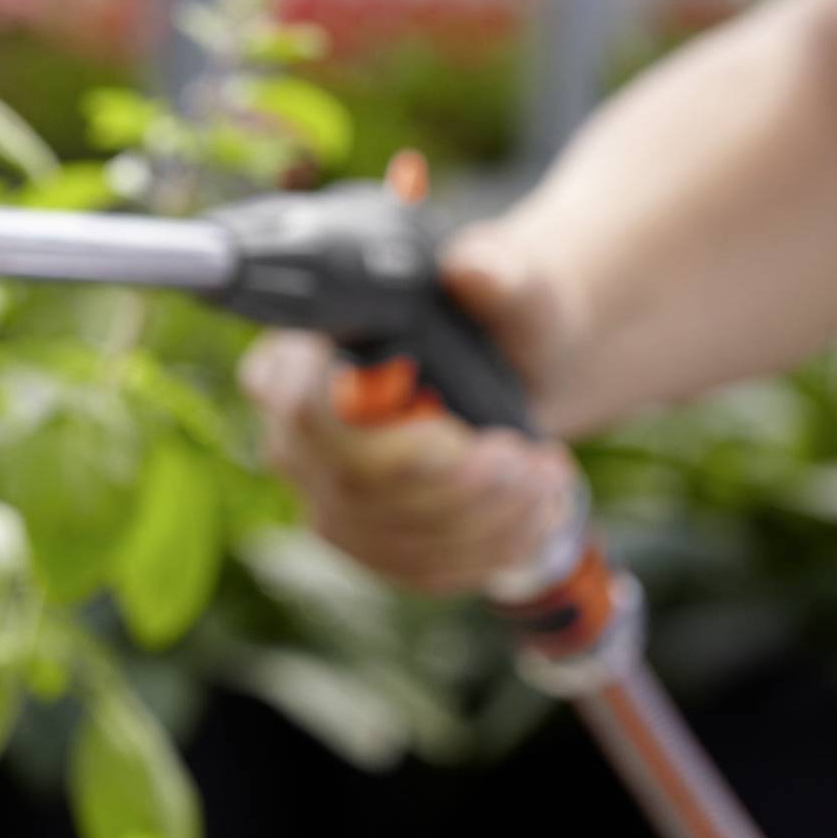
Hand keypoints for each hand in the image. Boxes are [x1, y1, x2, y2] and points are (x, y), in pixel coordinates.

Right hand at [242, 224, 582, 595]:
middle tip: (523, 459)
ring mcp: (324, 499)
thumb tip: (473, 269)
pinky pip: (418, 568)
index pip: (298, 404)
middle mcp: (292, 435)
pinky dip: (489, 547)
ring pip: (389, 535)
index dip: (370, 433)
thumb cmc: (500, 325)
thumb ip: (500, 276)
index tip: (455, 438)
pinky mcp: (367, 545)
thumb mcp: (517, 291)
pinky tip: (532, 511)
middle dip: (450, 484)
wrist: (520, 379)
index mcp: (299, 357)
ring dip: (483, 517)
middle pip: (349, 483)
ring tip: (544, 477)